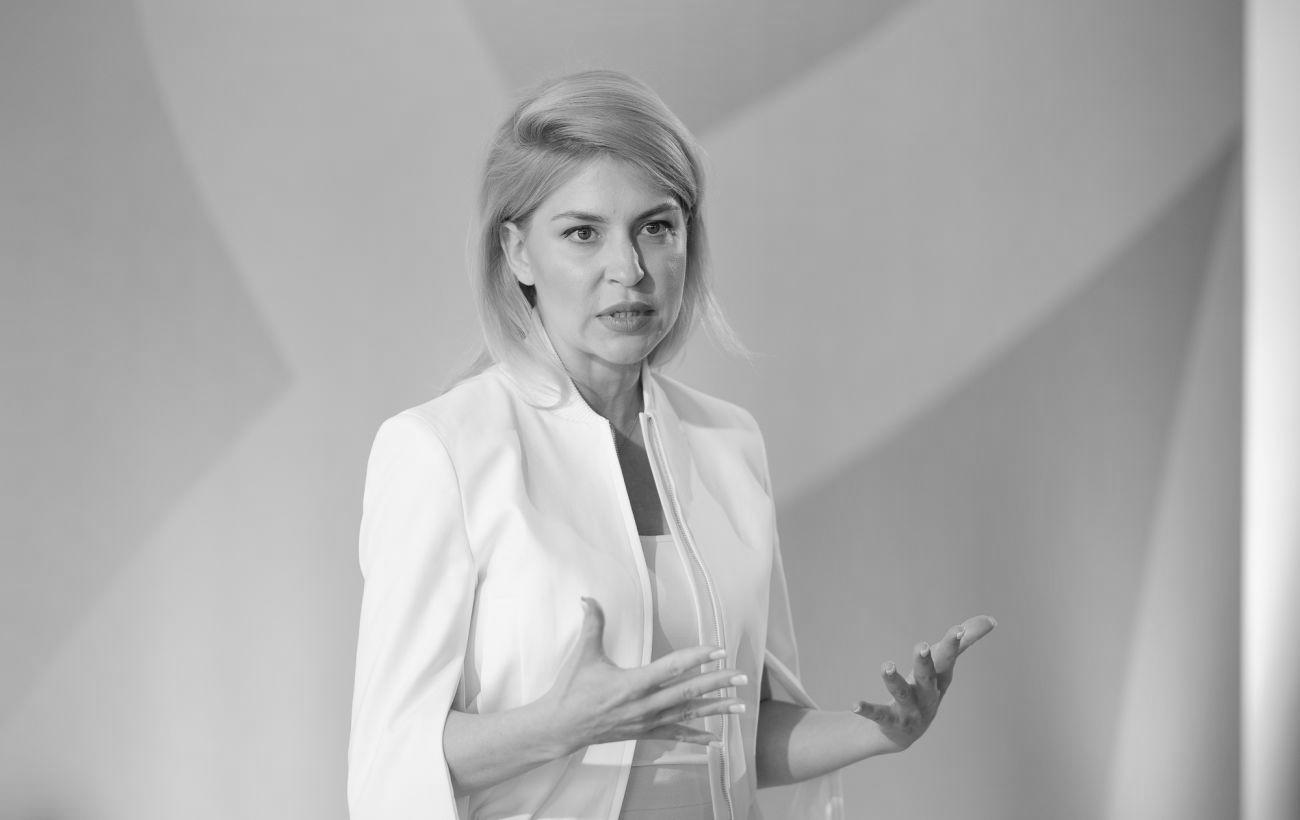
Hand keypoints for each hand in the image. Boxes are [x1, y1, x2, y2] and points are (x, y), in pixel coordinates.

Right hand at [539, 597, 747, 753]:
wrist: (561, 727)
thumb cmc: (572, 690)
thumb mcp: (583, 654)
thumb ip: (591, 623)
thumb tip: (587, 597)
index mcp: (632, 683)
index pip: (672, 668)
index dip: (697, 657)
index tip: (719, 650)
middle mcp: (644, 705)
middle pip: (688, 692)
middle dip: (718, 683)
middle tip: (741, 676)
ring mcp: (646, 722)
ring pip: (688, 714)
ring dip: (716, 709)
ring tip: (741, 705)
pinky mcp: (644, 733)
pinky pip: (675, 734)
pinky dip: (697, 737)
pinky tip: (717, 740)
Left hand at [851, 615, 995, 751]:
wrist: (903, 733)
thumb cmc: (926, 690)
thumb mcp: (943, 667)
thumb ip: (962, 642)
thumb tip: (992, 620)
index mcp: (940, 679)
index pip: (948, 658)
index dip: (954, 644)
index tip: (959, 628)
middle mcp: (928, 695)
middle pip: (927, 676)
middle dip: (925, 662)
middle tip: (922, 645)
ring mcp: (911, 711)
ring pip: (902, 694)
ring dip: (894, 680)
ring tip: (886, 665)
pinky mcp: (890, 721)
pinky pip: (878, 714)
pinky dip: (867, 709)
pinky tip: (854, 704)